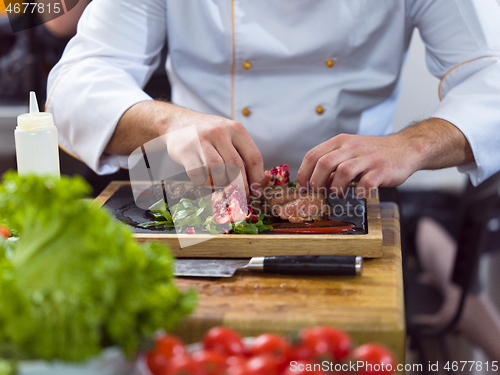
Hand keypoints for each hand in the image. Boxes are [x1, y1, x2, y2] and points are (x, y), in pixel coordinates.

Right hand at [165, 106, 264, 195]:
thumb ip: (243, 155)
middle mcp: (219, 131)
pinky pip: (198, 174)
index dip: (257, 178)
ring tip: (219, 182)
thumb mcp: (229, 136)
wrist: (177, 122)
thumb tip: (260, 182)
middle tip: (239, 196)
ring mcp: (201, 140)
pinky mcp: (184, 150)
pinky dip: (204, 182)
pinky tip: (204, 179)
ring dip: (221, 182)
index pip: (254, 157)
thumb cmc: (209, 134)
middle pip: (236, 166)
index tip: (257, 192)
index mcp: (236, 128)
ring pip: (218, 171)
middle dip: (240, 186)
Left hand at [297, 133, 415, 197]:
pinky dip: (359, 191)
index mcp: (340, 142)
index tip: (302, 187)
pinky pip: (366, 183)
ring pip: (343, 172)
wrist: (405, 148)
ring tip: (338, 194)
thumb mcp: (349, 152)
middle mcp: (352, 147)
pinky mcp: (382, 170)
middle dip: (316, 182)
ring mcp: (368, 158)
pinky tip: (359, 194)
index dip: (304, 173)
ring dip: (336, 187)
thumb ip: (332, 165)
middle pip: (324, 163)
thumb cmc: (373, 154)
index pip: (313, 155)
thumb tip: (314, 183)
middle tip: (318, 193)